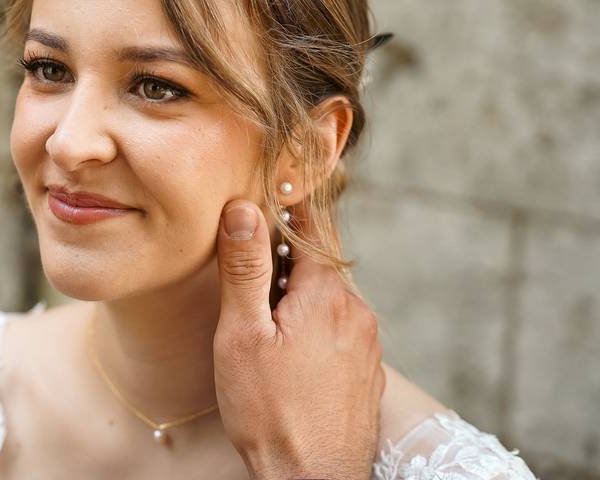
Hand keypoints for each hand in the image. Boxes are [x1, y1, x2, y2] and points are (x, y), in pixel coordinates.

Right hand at [212, 200, 384, 479]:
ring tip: (264, 326)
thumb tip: (244, 209)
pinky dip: (315, 330)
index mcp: (327, 296)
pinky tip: (289, 358)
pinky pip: (340, 332)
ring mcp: (366, 346)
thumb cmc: (269, 411)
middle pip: (320, 267)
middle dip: (286, 265)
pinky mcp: (366, 374)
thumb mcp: (242, 335)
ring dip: (300, 301)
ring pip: (330, 301)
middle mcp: (357, 314)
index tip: (268, 198)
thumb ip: (246, 269)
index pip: (313, 230)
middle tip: (249, 278)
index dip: (288, 212)